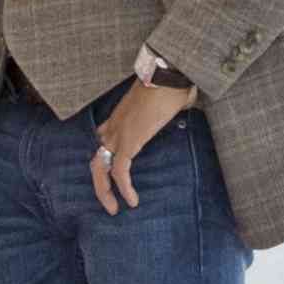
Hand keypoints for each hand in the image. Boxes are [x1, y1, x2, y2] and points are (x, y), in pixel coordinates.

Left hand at [91, 75, 195, 213]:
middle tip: (109, 203)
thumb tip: (188, 102)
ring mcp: (118, 133)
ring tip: (115, 209)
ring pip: (100, 169)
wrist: (169, 73)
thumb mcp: (169, 99)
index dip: (106, 158)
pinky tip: (132, 201)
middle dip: (99, 184)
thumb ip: (173, 106)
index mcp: (120, 116)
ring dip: (105, 192)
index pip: (103, 139)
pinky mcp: (128, 141)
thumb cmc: (173, 83)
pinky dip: (124, 188)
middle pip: (96, 159)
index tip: (112, 173)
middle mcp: (114, 126)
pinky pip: (120, 171)